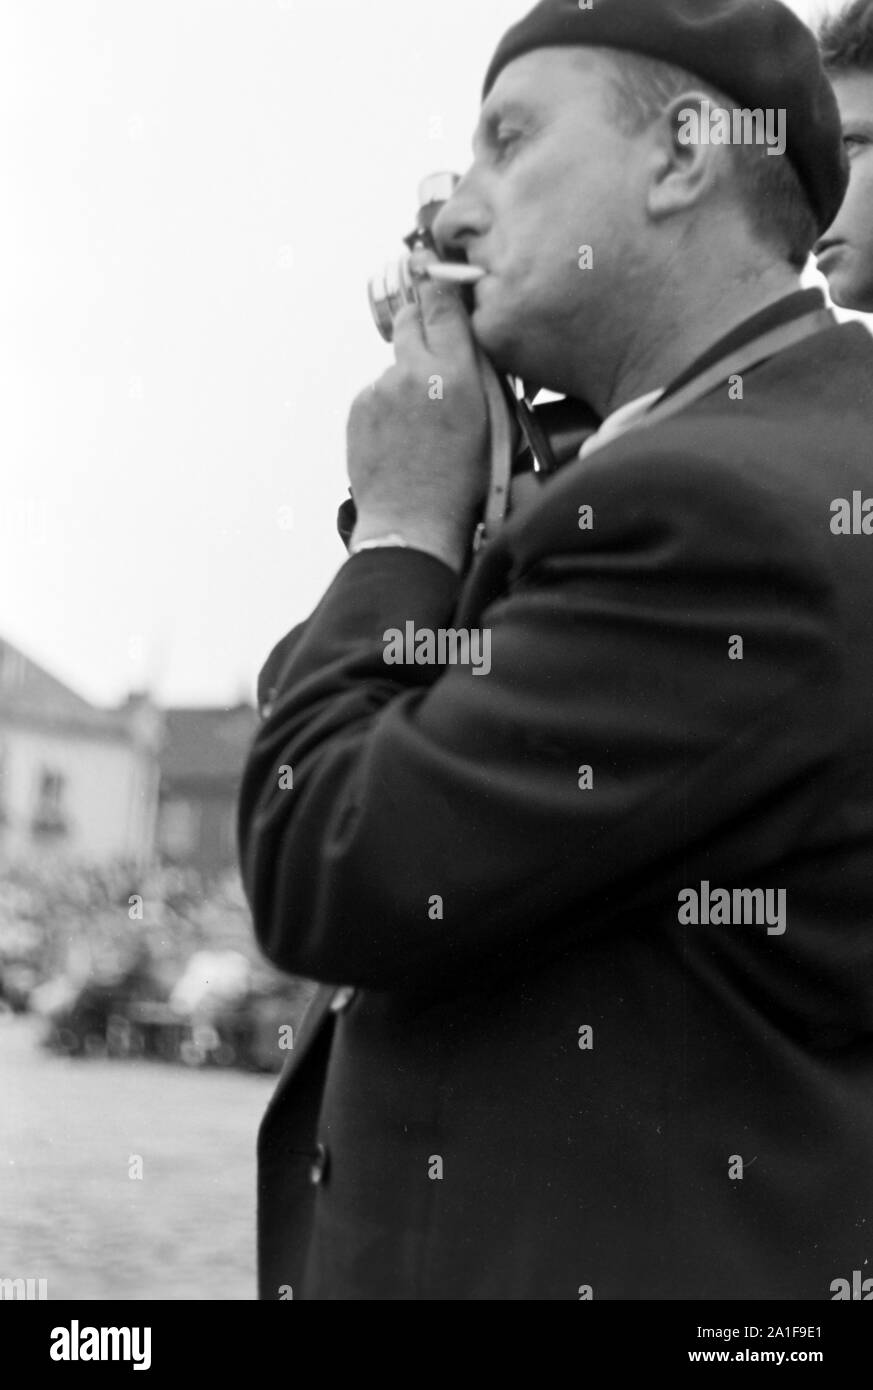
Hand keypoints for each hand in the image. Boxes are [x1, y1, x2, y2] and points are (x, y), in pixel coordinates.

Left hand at [348, 251, 489, 571]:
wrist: (413, 522)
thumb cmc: (464, 485)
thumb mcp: (496, 427)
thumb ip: (487, 377)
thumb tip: (477, 342)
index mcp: (458, 375)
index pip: (444, 303)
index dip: (442, 286)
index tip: (440, 277)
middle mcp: (416, 372)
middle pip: (413, 316)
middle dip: (422, 320)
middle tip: (433, 343)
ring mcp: (382, 388)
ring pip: (397, 360)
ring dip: (409, 375)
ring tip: (421, 419)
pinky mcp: (359, 405)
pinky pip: (378, 391)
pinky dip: (388, 404)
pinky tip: (402, 436)